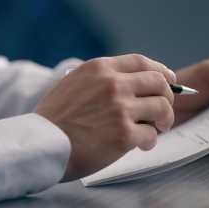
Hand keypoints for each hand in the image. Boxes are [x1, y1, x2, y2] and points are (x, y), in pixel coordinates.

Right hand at [35, 54, 176, 181]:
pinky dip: (149, 141)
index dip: (161, 71)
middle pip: (159, 83)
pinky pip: (151, 134)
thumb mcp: (74, 83)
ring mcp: (120, 108)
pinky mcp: (123, 134)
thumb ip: (101, 80)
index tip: (169, 81)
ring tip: (156, 129)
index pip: (142, 62)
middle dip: (167, 97)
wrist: (40, 145)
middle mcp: (113, 84)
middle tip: (162, 111)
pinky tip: (141, 145)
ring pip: (162, 107)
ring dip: (164, 120)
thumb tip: (132, 84)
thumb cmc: (54, 119)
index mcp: (100, 69)